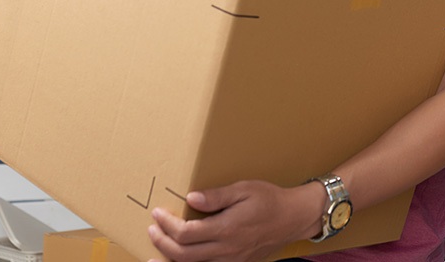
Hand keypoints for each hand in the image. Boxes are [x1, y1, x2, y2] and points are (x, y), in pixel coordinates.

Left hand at [147, 180, 323, 261]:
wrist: (293, 218)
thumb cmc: (269, 200)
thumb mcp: (244, 189)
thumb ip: (217, 196)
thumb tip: (191, 198)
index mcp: (226, 229)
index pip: (185, 233)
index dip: (166, 225)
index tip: (157, 213)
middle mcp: (226, 250)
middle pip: (183, 255)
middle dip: (162, 243)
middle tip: (151, 230)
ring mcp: (231, 261)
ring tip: (154, 256)